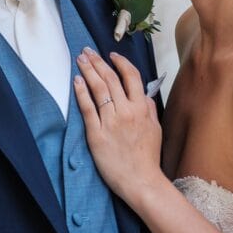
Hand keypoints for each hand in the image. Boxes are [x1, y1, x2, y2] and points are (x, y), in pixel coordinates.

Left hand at [73, 48, 164, 202]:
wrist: (140, 180)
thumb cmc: (148, 157)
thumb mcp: (155, 128)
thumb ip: (148, 109)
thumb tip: (143, 93)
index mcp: (141, 108)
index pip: (131, 77)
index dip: (120, 62)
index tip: (111, 55)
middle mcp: (126, 111)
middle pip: (110, 79)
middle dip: (98, 61)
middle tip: (87, 51)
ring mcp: (110, 122)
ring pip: (98, 89)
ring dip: (88, 71)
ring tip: (80, 59)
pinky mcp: (96, 134)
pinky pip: (87, 108)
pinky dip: (81, 92)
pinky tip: (77, 80)